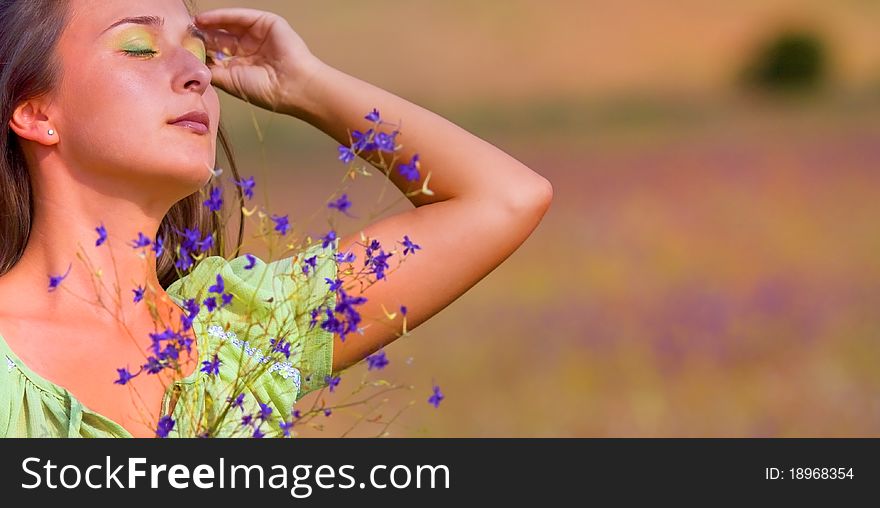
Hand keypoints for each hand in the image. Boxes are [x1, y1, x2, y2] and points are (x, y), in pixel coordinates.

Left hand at [194, 8, 322, 114]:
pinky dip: (222, 16)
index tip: (183, 48)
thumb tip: (192, 63)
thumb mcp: (230, 82)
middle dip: (203, 35)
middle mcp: (249, 49)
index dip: (201, 49)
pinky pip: (240, 16)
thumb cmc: (264, 90)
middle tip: (184, 34)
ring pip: (228, 25)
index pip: (217, 53)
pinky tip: (206, 19)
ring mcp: (258, 35)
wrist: (291, 85)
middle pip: (220, 37)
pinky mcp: (266, 23)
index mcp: (242, 65)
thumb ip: (211, 71)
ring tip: (192, 24)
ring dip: (209, 23)